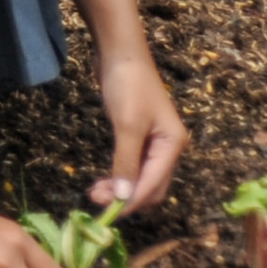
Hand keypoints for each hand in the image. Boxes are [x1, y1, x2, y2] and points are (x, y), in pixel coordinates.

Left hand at [93, 46, 188, 212]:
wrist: (120, 52)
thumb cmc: (127, 86)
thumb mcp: (127, 126)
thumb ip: (126, 162)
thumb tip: (124, 198)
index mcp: (172, 145)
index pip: (154, 185)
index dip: (132, 201)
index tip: (108, 215)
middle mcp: (167, 147)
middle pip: (150, 186)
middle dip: (126, 198)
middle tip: (96, 202)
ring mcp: (153, 142)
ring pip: (140, 177)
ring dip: (120, 188)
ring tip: (94, 193)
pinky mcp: (137, 136)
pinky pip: (132, 165)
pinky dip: (119, 175)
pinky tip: (103, 181)